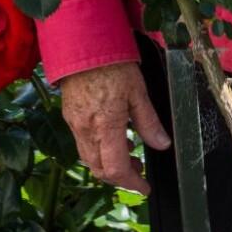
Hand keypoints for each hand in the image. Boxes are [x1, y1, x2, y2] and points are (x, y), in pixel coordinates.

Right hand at [59, 60, 170, 194]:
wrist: (83, 44)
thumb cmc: (113, 64)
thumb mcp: (138, 92)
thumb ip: (149, 122)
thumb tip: (162, 144)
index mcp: (106, 126)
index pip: (116, 169)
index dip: (132, 182)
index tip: (144, 187)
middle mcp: (86, 130)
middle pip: (100, 169)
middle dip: (120, 176)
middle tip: (139, 170)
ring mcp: (75, 124)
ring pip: (89, 158)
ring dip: (108, 163)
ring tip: (129, 152)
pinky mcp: (70, 116)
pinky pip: (82, 143)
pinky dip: (98, 148)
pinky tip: (113, 136)